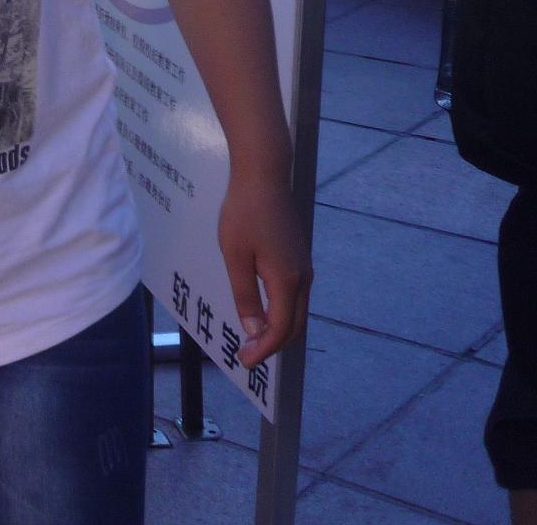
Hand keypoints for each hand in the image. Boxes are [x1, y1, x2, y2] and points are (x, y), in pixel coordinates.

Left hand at [218, 167, 309, 365]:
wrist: (264, 176)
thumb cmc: (244, 213)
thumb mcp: (235, 256)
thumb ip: (245, 295)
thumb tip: (255, 331)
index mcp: (287, 281)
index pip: (280, 330)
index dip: (263, 351)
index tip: (244, 362)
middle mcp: (303, 279)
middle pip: (294, 326)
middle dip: (272, 346)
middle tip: (246, 356)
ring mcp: (304, 268)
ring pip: (296, 312)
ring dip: (278, 330)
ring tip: (252, 339)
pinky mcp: (299, 258)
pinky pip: (294, 297)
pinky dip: (281, 313)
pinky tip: (262, 312)